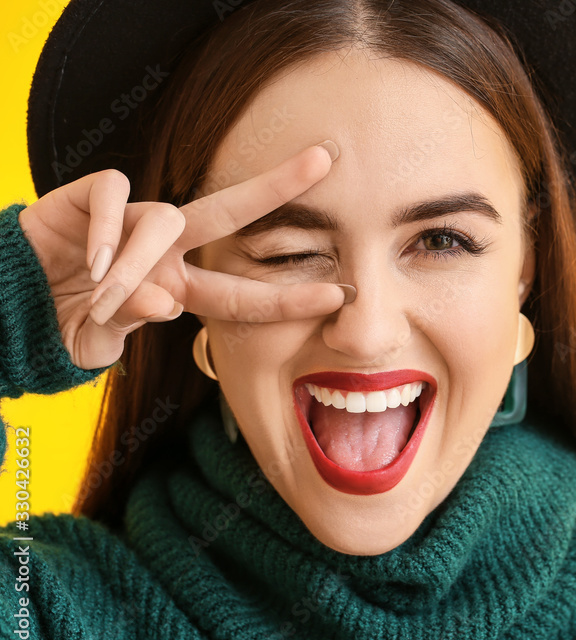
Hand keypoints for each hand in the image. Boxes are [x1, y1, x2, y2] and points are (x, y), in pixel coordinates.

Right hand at [17, 142, 347, 369]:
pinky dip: (106, 229)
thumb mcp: (101, 339)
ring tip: (106, 291)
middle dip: (276, 186)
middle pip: (230, 211)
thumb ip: (132, 323)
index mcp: (181, 287)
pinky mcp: (89, 196)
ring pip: (164, 216)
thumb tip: (163, 303)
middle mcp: (166, 249)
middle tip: (325, 159)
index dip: (287, 298)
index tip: (338, 297)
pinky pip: (112, 197)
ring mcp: (131, 220)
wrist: (10, 302)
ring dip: (140, 258)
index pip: (243, 293)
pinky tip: (93, 261)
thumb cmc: (66, 321)